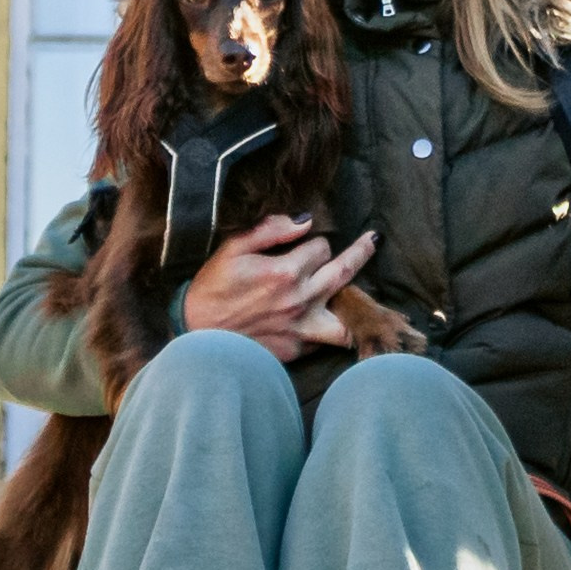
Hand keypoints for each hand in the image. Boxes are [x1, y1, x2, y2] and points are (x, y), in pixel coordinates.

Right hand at [182, 214, 379, 361]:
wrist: (197, 335)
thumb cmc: (212, 287)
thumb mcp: (233, 248)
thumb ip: (270, 229)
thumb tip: (305, 220)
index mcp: (285, 272)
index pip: (321, 248)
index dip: (315, 242)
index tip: (306, 245)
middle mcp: (300, 300)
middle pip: (345, 272)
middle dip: (361, 252)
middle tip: (373, 241)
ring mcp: (301, 328)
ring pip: (347, 318)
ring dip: (360, 305)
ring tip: (373, 298)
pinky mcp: (296, 349)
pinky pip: (326, 341)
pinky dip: (333, 330)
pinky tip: (335, 322)